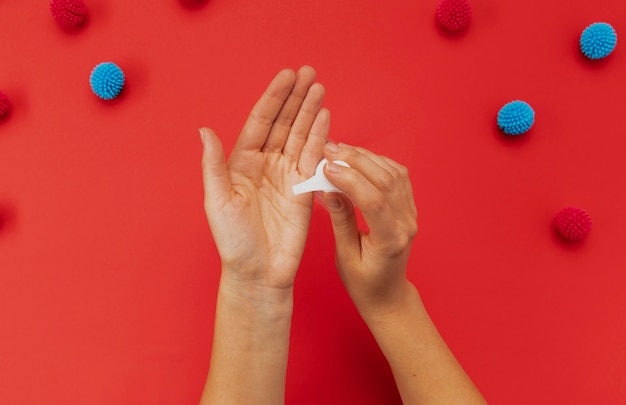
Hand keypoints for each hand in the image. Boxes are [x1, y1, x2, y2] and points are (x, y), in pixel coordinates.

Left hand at [200, 66, 328, 294]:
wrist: (259, 272)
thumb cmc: (232, 240)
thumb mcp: (217, 201)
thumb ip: (214, 165)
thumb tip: (204, 131)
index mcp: (241, 163)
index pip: (260, 122)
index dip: (273, 98)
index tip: (286, 76)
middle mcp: (265, 164)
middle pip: (283, 123)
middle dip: (295, 98)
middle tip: (309, 72)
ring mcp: (286, 175)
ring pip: (300, 135)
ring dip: (310, 111)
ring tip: (319, 87)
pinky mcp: (304, 189)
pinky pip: (313, 157)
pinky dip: (320, 137)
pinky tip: (325, 117)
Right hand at [318, 142, 417, 314]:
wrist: (388, 294)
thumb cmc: (364, 283)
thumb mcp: (346, 257)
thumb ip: (341, 221)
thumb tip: (329, 189)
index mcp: (390, 240)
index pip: (373, 201)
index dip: (349, 180)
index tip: (326, 167)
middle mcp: (406, 224)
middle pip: (386, 180)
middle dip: (356, 160)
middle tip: (329, 150)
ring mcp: (411, 214)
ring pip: (394, 173)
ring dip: (366, 157)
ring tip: (339, 150)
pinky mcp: (408, 207)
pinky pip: (398, 176)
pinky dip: (377, 162)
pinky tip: (357, 158)